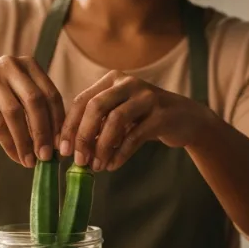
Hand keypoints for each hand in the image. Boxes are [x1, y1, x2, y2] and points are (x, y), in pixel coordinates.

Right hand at [0, 56, 64, 167]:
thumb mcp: (18, 88)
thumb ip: (36, 107)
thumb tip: (56, 143)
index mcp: (28, 64)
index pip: (50, 93)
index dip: (58, 121)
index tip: (61, 144)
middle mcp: (11, 65)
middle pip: (35, 101)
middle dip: (43, 132)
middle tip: (47, 156)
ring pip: (14, 113)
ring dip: (25, 141)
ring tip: (30, 161)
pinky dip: (8, 143)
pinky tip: (15, 156)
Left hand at [59, 71, 210, 171]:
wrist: (186, 119)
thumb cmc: (145, 119)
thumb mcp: (119, 114)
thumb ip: (97, 125)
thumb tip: (72, 149)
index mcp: (112, 80)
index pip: (82, 100)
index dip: (69, 126)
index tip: (62, 150)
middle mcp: (128, 84)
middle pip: (95, 107)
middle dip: (83, 136)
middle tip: (78, 160)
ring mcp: (147, 97)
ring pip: (115, 121)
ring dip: (102, 147)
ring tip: (97, 166)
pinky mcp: (162, 114)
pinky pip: (135, 136)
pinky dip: (121, 153)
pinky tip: (113, 165)